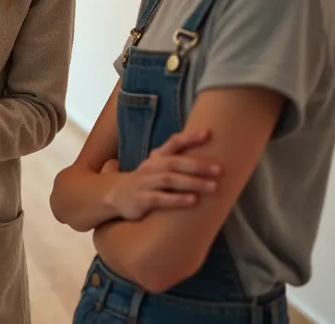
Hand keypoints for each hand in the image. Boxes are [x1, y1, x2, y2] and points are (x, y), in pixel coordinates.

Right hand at [103, 129, 221, 220]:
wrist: (114, 196)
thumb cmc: (145, 181)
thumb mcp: (157, 167)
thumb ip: (177, 161)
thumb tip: (209, 157)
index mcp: (156, 157)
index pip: (173, 143)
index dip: (190, 138)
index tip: (209, 133)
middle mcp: (150, 167)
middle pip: (174, 163)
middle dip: (198, 165)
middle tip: (220, 170)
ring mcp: (144, 183)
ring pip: (169, 180)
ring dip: (192, 182)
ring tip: (213, 187)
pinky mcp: (140, 200)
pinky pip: (160, 199)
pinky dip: (177, 199)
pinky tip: (193, 201)